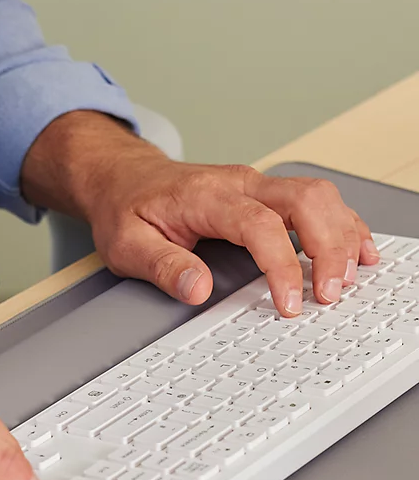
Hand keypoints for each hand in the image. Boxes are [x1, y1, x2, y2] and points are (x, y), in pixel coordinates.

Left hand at [22, 111, 378, 316]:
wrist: (123, 178)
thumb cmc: (126, 208)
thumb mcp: (126, 245)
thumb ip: (162, 266)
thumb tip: (197, 290)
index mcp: (206, 196)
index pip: (259, 225)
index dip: (282, 265)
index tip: (290, 301)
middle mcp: (239, 184)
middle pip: (306, 201)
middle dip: (328, 247)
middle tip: (331, 293)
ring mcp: (256, 185)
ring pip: (319, 197)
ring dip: (342, 235)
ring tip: (349, 279)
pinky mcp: (266, 193)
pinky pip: (317, 201)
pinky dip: (341, 224)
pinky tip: (356, 250)